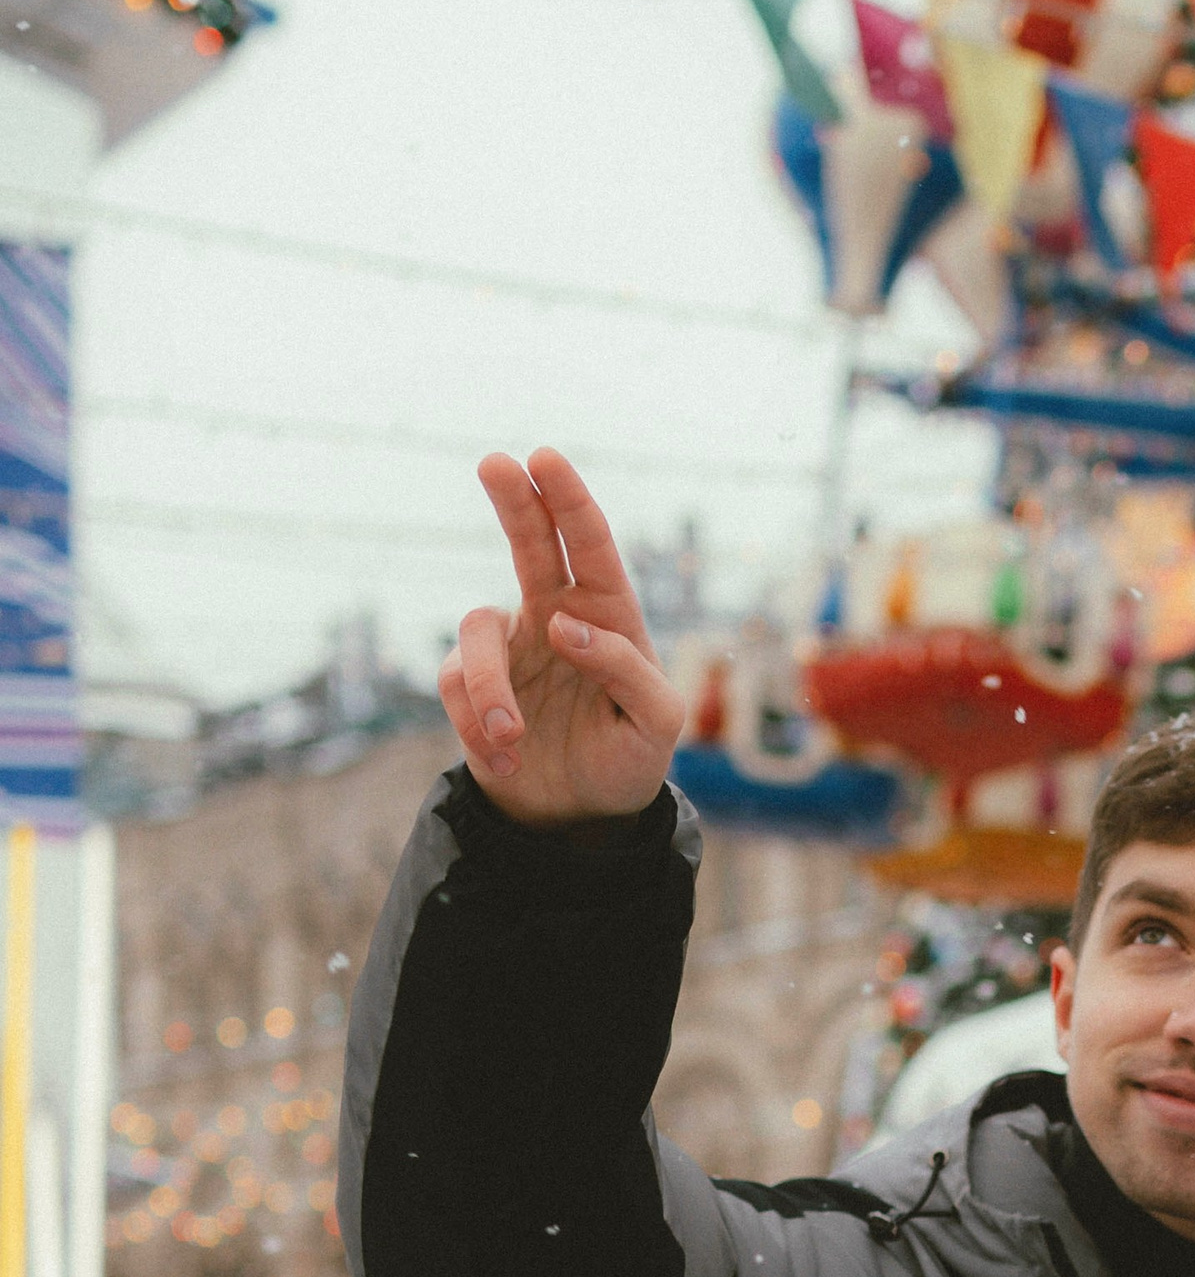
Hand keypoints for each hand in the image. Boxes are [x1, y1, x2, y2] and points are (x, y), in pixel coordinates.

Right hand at [438, 447, 684, 825]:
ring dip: (489, 685)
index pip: (591, 547)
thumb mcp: (657, 723)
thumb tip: (564, 625)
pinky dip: (478, 726)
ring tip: (513, 735)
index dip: (569, 501)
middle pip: (530, 542)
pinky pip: (456, 686)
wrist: (583, 817)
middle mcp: (554, 616)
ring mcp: (509, 648)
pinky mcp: (471, 686)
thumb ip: (627, 669)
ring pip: (475, 629)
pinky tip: (508, 760)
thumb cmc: (630, 758)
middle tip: (495, 463)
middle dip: (514, 501)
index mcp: (608, 615)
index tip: (544, 459)